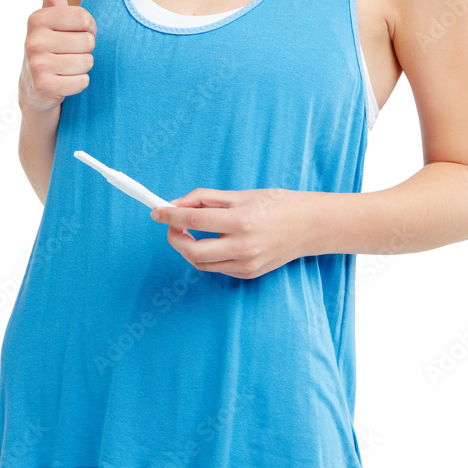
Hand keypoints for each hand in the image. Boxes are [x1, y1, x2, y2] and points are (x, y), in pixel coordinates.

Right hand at [19, 0, 96, 112]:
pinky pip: (82, 81)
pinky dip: (78, 84)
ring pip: (87, 62)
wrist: (34, 87)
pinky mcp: (44, 87)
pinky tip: (63, 82)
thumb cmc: (51, 44)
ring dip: (82, 67)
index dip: (88, 27)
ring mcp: (36, 64)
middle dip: (84, 49)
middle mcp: (32, 40)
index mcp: (37, 18)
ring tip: (65, 67)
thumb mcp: (50, 13)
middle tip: (67, 53)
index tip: (73, 32)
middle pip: (88, 41)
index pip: (85, 18)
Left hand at [149, 188, 309, 278]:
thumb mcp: (241, 194)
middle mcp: (243, 246)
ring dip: (187, 247)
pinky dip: (206, 255)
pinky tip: (210, 240)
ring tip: (188, 230)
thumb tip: (177, 204)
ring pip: (201, 262)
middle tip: (170, 224)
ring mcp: (246, 264)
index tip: (157, 211)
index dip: (170, 215)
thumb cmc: (277, 204)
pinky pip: (216, 267)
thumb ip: (207, 198)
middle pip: (192, 250)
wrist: (311, 226)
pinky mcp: (249, 274)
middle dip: (174, 237)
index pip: (194, 219)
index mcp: (241, 220)